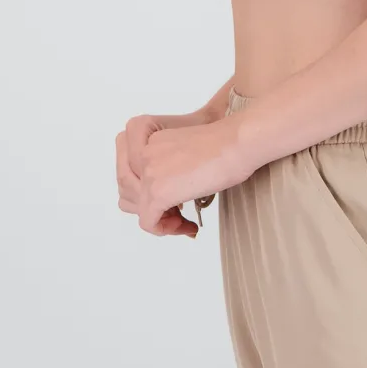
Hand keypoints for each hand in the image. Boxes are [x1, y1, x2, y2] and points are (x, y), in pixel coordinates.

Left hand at [116, 102, 225, 236]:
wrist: (238, 142)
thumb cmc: (227, 143)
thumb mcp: (187, 150)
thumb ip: (170, 164)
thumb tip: (172, 191)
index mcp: (147, 137)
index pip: (130, 171)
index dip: (147, 189)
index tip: (173, 197)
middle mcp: (142, 153)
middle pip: (128, 190)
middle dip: (150, 206)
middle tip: (178, 214)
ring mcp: (148, 172)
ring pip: (136, 207)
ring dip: (158, 219)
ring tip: (183, 221)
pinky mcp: (157, 191)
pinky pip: (148, 222)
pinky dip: (167, 229)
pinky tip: (189, 227)